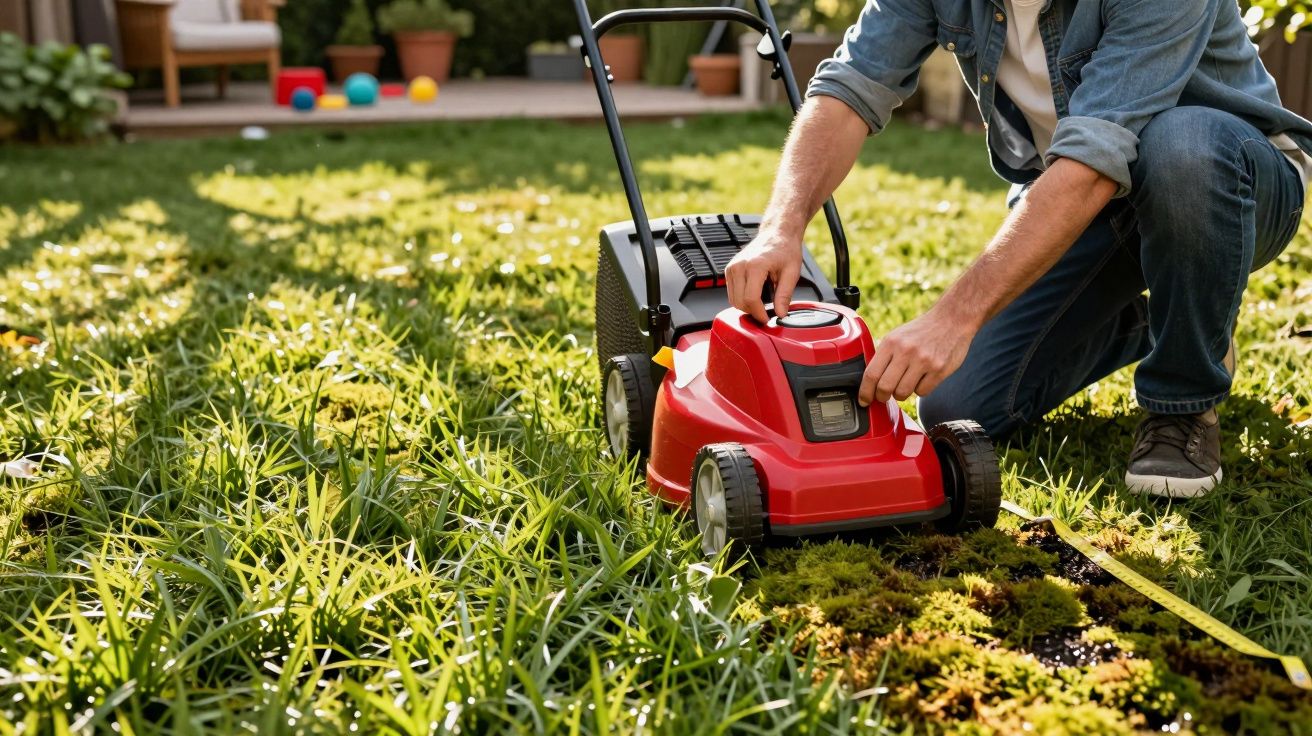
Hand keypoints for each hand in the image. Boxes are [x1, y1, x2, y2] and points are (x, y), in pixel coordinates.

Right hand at [725, 229, 802, 321]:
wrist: (777, 233)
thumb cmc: (785, 249)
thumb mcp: (791, 273)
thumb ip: (784, 295)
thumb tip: (780, 314)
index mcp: (755, 265)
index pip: (751, 298)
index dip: (759, 313)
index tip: (767, 319)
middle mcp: (740, 265)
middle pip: (740, 301)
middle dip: (753, 312)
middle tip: (767, 313)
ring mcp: (732, 267)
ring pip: (733, 299)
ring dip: (747, 306)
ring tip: (763, 302)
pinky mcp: (729, 269)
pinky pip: (732, 293)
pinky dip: (742, 298)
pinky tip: (755, 294)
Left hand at [859, 308, 975, 405]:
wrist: (952, 320)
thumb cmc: (921, 331)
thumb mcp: (897, 337)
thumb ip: (884, 356)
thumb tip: (869, 381)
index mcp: (891, 343)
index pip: (871, 374)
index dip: (865, 392)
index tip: (864, 400)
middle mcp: (906, 351)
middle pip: (885, 387)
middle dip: (882, 397)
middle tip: (884, 397)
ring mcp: (923, 361)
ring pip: (903, 393)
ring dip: (901, 394)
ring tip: (905, 384)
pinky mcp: (939, 369)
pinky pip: (922, 392)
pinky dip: (920, 390)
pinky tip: (922, 379)